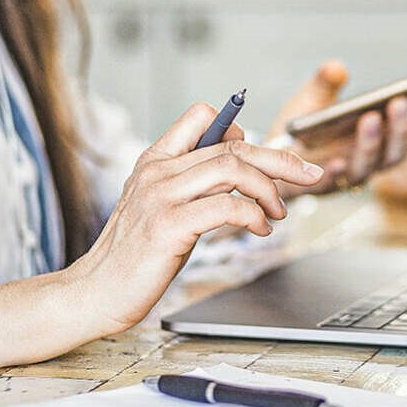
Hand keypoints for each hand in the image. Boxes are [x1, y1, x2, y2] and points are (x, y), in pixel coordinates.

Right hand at [68, 103, 323, 336]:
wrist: (96, 291)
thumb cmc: (135, 253)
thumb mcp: (160, 205)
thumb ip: (191, 182)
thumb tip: (239, 169)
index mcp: (155, 159)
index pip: (201, 115)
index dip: (240, 130)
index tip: (264, 156)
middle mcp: (158, 171)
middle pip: (232, 145)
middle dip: (280, 159)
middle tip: (309, 174)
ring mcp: (161, 197)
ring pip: (233, 169)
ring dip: (269, 189)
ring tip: (278, 212)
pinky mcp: (168, 226)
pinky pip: (226, 206)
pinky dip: (253, 215)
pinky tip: (259, 229)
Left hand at [267, 61, 406, 197]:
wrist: (271, 158)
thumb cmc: (303, 130)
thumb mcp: (314, 98)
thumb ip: (325, 83)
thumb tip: (335, 68)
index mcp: (380, 140)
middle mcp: (370, 161)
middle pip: (397, 151)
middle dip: (402, 128)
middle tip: (400, 102)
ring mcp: (347, 176)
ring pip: (369, 166)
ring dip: (372, 144)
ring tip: (370, 119)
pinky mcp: (319, 188)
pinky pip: (331, 185)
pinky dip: (337, 174)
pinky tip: (337, 161)